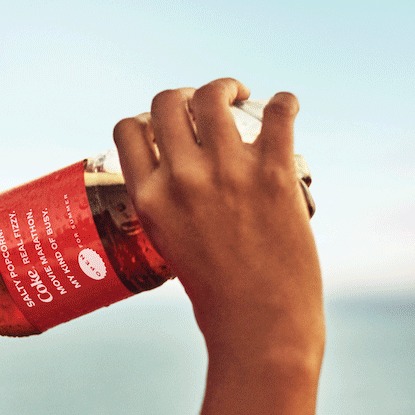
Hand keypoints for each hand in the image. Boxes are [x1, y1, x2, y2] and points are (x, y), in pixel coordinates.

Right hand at [113, 78, 323, 414]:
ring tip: (242, 96)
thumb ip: (168, 204)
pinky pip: (279, 114)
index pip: (128, 129)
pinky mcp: (274, 174)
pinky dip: (285, 102)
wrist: (259, 327)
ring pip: (214, 96)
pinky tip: (286, 106)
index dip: (146, 118)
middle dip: (185, 95)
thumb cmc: (216, 295)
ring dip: (227, 87)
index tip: (166, 125)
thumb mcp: (169, 243)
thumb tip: (180, 175)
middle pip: (168, 102)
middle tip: (207, 104)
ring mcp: (227, 173)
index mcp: (149, 198)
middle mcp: (182, 178)